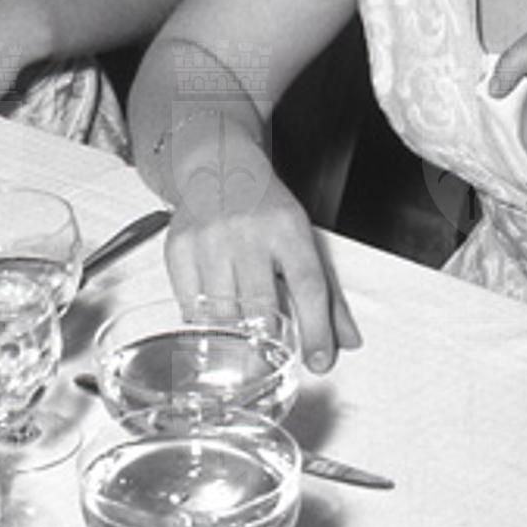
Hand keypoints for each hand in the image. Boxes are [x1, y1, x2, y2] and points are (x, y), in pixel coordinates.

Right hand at [164, 155, 361, 374]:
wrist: (217, 165)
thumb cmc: (263, 206)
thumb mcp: (302, 237)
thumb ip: (327, 292)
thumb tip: (347, 339)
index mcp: (287, 227)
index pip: (308, 286)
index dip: (316, 330)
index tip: (319, 361)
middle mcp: (247, 231)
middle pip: (262, 306)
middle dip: (270, 343)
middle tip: (272, 357)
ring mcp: (209, 239)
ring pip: (224, 314)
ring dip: (236, 338)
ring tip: (243, 343)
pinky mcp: (179, 248)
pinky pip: (191, 307)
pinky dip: (205, 324)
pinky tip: (215, 320)